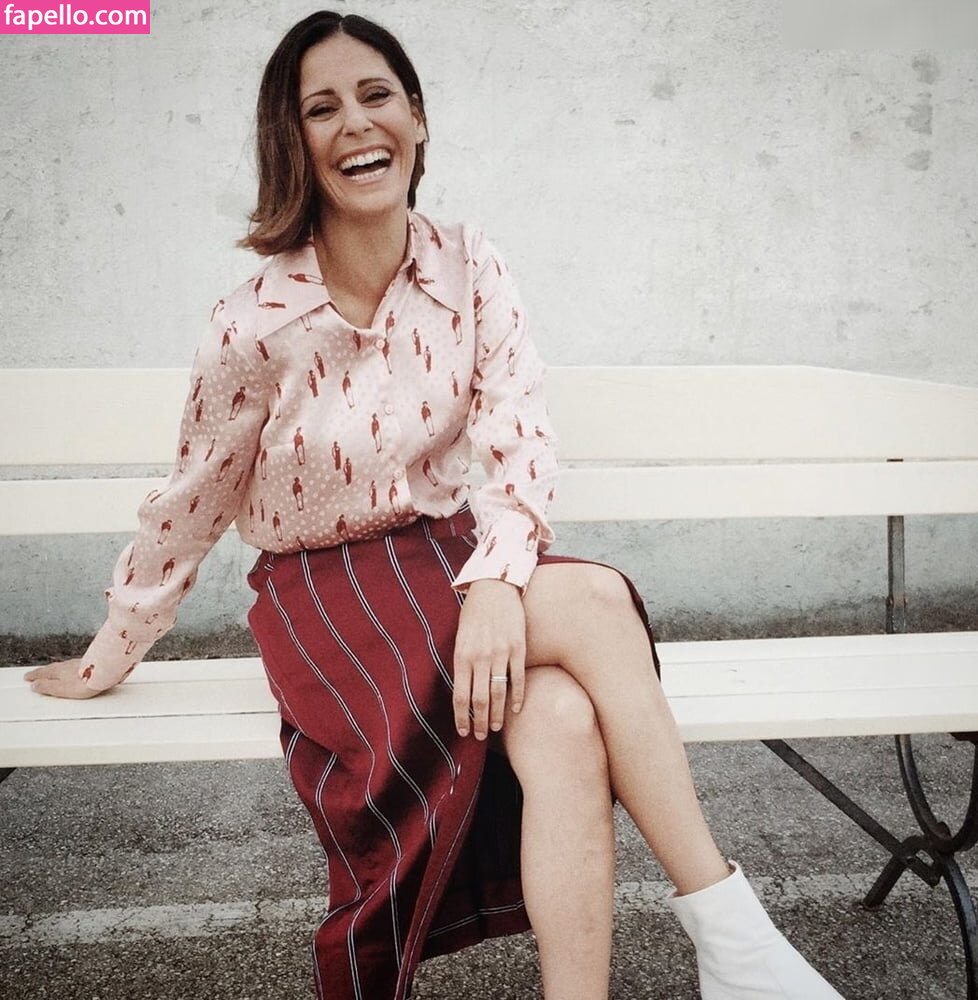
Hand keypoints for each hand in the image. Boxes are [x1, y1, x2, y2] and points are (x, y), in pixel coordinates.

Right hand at [24, 658, 102, 698]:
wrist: (106, 671)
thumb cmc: (85, 681)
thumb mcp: (61, 688)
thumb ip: (47, 687)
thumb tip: (34, 685)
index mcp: (58, 671)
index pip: (43, 673)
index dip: (35, 676)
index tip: (27, 677)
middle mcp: (67, 665)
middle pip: (52, 668)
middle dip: (43, 671)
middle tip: (36, 673)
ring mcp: (78, 663)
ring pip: (63, 665)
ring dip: (55, 669)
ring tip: (52, 671)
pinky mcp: (90, 663)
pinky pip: (74, 665)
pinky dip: (68, 667)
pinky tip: (73, 669)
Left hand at [452, 578, 525, 739]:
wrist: (494, 586)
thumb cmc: (474, 612)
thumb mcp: (460, 636)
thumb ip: (462, 661)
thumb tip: (463, 687)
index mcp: (462, 655)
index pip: (460, 695)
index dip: (461, 717)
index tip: (463, 731)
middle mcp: (480, 657)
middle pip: (479, 700)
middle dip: (479, 722)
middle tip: (480, 736)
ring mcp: (500, 653)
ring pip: (498, 693)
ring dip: (496, 714)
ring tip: (495, 728)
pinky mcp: (518, 648)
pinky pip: (518, 678)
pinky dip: (517, 697)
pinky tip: (515, 709)